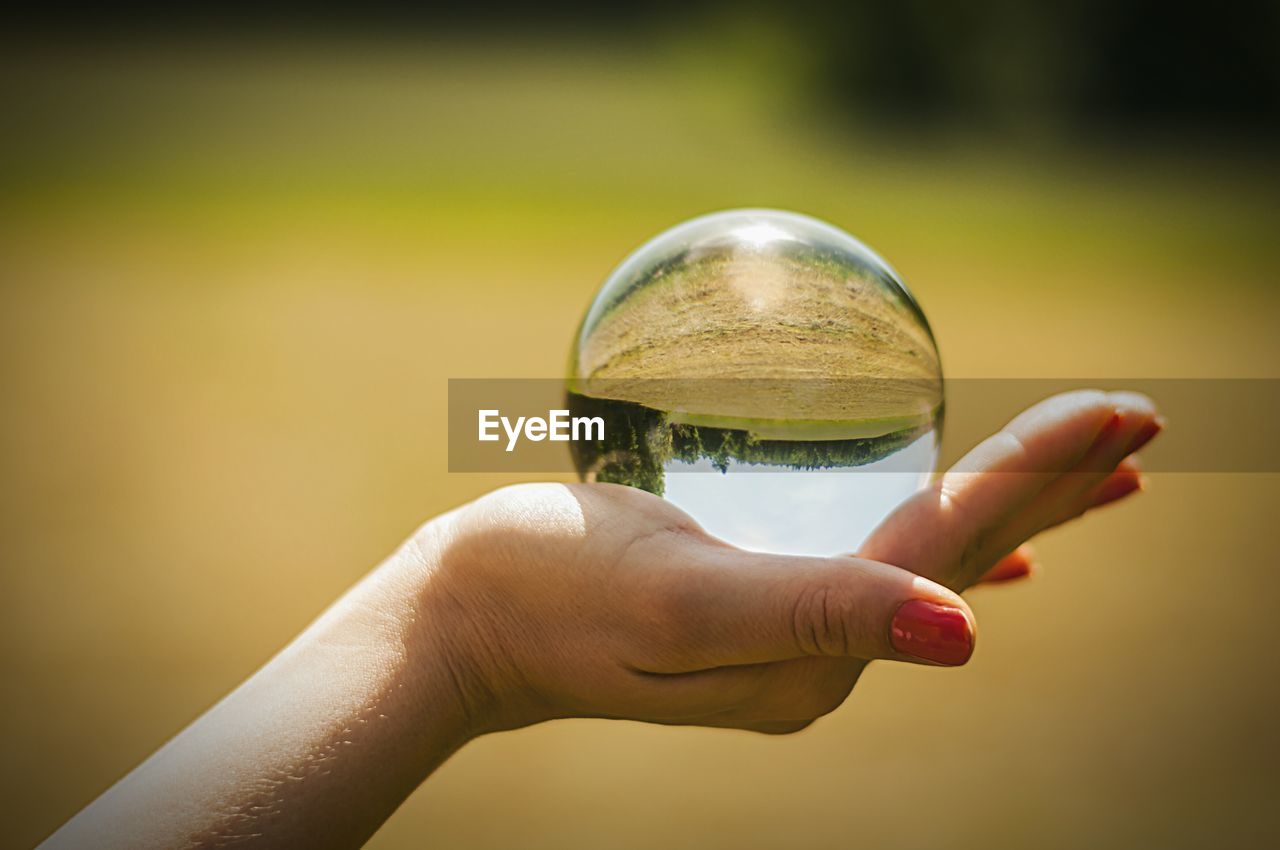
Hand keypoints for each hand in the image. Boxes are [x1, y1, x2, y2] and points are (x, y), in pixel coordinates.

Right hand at [417, 389, 1161, 736]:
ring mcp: (789, 638)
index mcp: (815, 654)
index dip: (1040, 475)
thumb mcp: (680, 598)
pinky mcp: (755, 606)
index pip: (952, 546)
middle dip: (1055, 486)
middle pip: (961, 552)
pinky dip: (938, 539)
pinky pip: (874, 563)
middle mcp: (820, 657)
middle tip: (1140, 425)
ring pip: (929, 552)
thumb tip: (965, 634)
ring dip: (1014, 505)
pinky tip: (978, 549)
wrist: (462, 620)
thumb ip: (819, 611)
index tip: (1117, 412)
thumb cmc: (547, 588)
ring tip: (1093, 477)